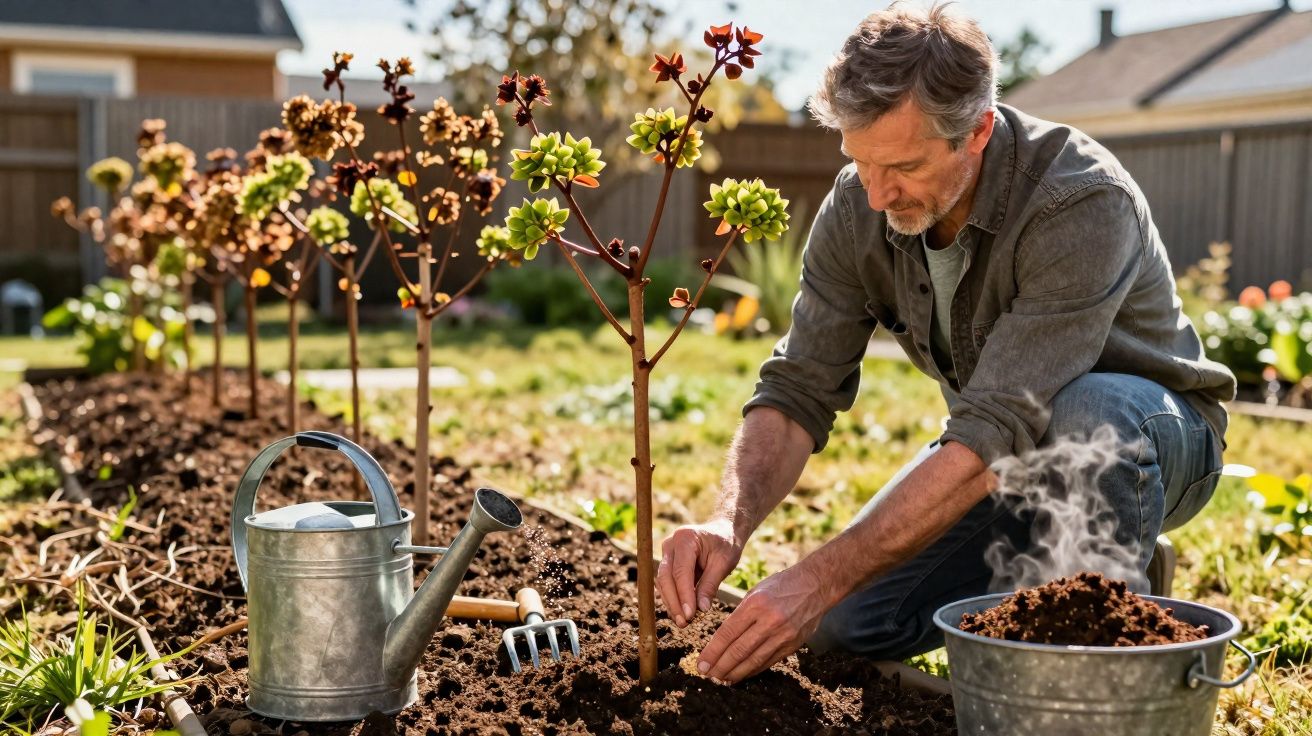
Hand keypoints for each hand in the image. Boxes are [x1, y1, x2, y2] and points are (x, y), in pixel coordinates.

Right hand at [656, 518, 741, 626]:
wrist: (723, 531)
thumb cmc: (726, 544)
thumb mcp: (724, 563)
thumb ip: (710, 585)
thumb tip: (701, 609)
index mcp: (685, 538)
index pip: (680, 572)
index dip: (683, 595)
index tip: (690, 615)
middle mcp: (670, 544)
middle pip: (666, 578)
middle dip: (674, 602)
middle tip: (684, 622)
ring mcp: (666, 552)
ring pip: (663, 582)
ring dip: (671, 603)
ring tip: (683, 622)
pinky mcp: (667, 562)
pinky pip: (666, 583)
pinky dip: (673, 598)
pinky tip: (681, 613)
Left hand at [697, 561, 831, 683]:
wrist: (816, 585)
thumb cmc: (781, 585)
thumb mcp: (756, 592)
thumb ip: (740, 615)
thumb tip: (722, 640)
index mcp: (755, 604)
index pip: (728, 633)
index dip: (712, 652)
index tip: (701, 663)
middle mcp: (769, 621)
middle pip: (739, 650)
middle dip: (720, 666)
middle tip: (706, 675)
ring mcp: (783, 635)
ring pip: (753, 660)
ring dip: (735, 673)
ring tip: (721, 680)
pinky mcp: (792, 644)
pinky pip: (768, 661)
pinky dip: (752, 670)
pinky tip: (741, 675)